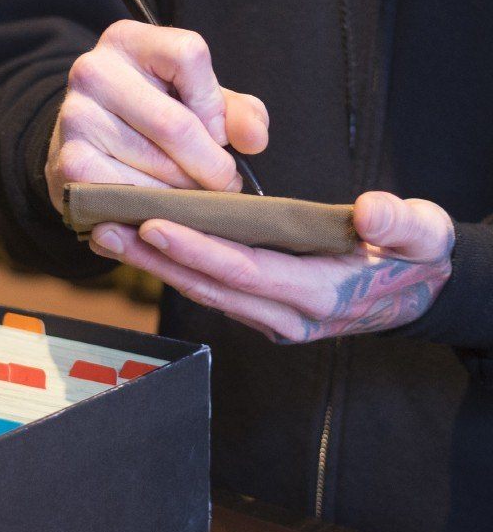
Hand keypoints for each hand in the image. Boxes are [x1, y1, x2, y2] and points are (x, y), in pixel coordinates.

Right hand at [44, 20, 268, 211]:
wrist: (86, 144)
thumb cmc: (150, 116)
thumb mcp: (196, 100)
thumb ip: (236, 113)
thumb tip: (254, 140)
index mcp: (128, 40)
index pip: (189, 55)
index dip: (214, 104)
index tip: (217, 133)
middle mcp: (93, 70)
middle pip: (176, 123)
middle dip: (212, 166)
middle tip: (223, 184)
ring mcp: (75, 117)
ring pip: (158, 167)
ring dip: (187, 193)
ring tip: (192, 195)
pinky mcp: (69, 163)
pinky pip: (131, 195)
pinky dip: (156, 210)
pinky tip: (162, 207)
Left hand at [89, 191, 454, 341]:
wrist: (415, 294)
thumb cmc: (413, 258)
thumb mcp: (425, 235)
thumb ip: (403, 225)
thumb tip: (370, 212)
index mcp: (321, 294)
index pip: (247, 271)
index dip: (199, 250)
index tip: (154, 225)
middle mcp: (288, 316)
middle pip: (211, 285)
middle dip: (156, 259)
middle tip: (105, 228)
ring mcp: (272, 318)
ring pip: (204, 291)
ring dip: (155, 266)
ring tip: (109, 234)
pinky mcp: (263, 310)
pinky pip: (212, 289)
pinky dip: (177, 268)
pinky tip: (145, 244)